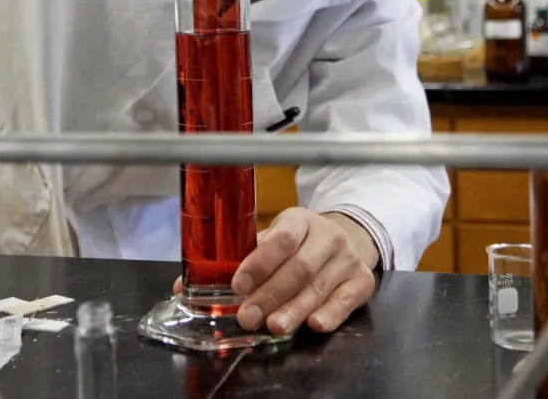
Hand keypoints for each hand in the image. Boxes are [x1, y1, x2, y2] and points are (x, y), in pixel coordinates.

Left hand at [173, 208, 378, 335]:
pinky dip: (332, 313)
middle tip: (248, 317)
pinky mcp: (363, 281)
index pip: (279, 239)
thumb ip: (238, 259)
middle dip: (271, 295)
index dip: (258, 263)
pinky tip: (315, 324)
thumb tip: (185, 286)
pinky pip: (347, 300)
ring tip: (274, 327)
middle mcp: (327, 236)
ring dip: (295, 309)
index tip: (237, 285)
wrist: (349, 238)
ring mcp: (348, 258)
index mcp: (299, 220)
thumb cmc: (301, 242)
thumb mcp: (275, 237)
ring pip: (320, 287)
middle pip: (299, 268)